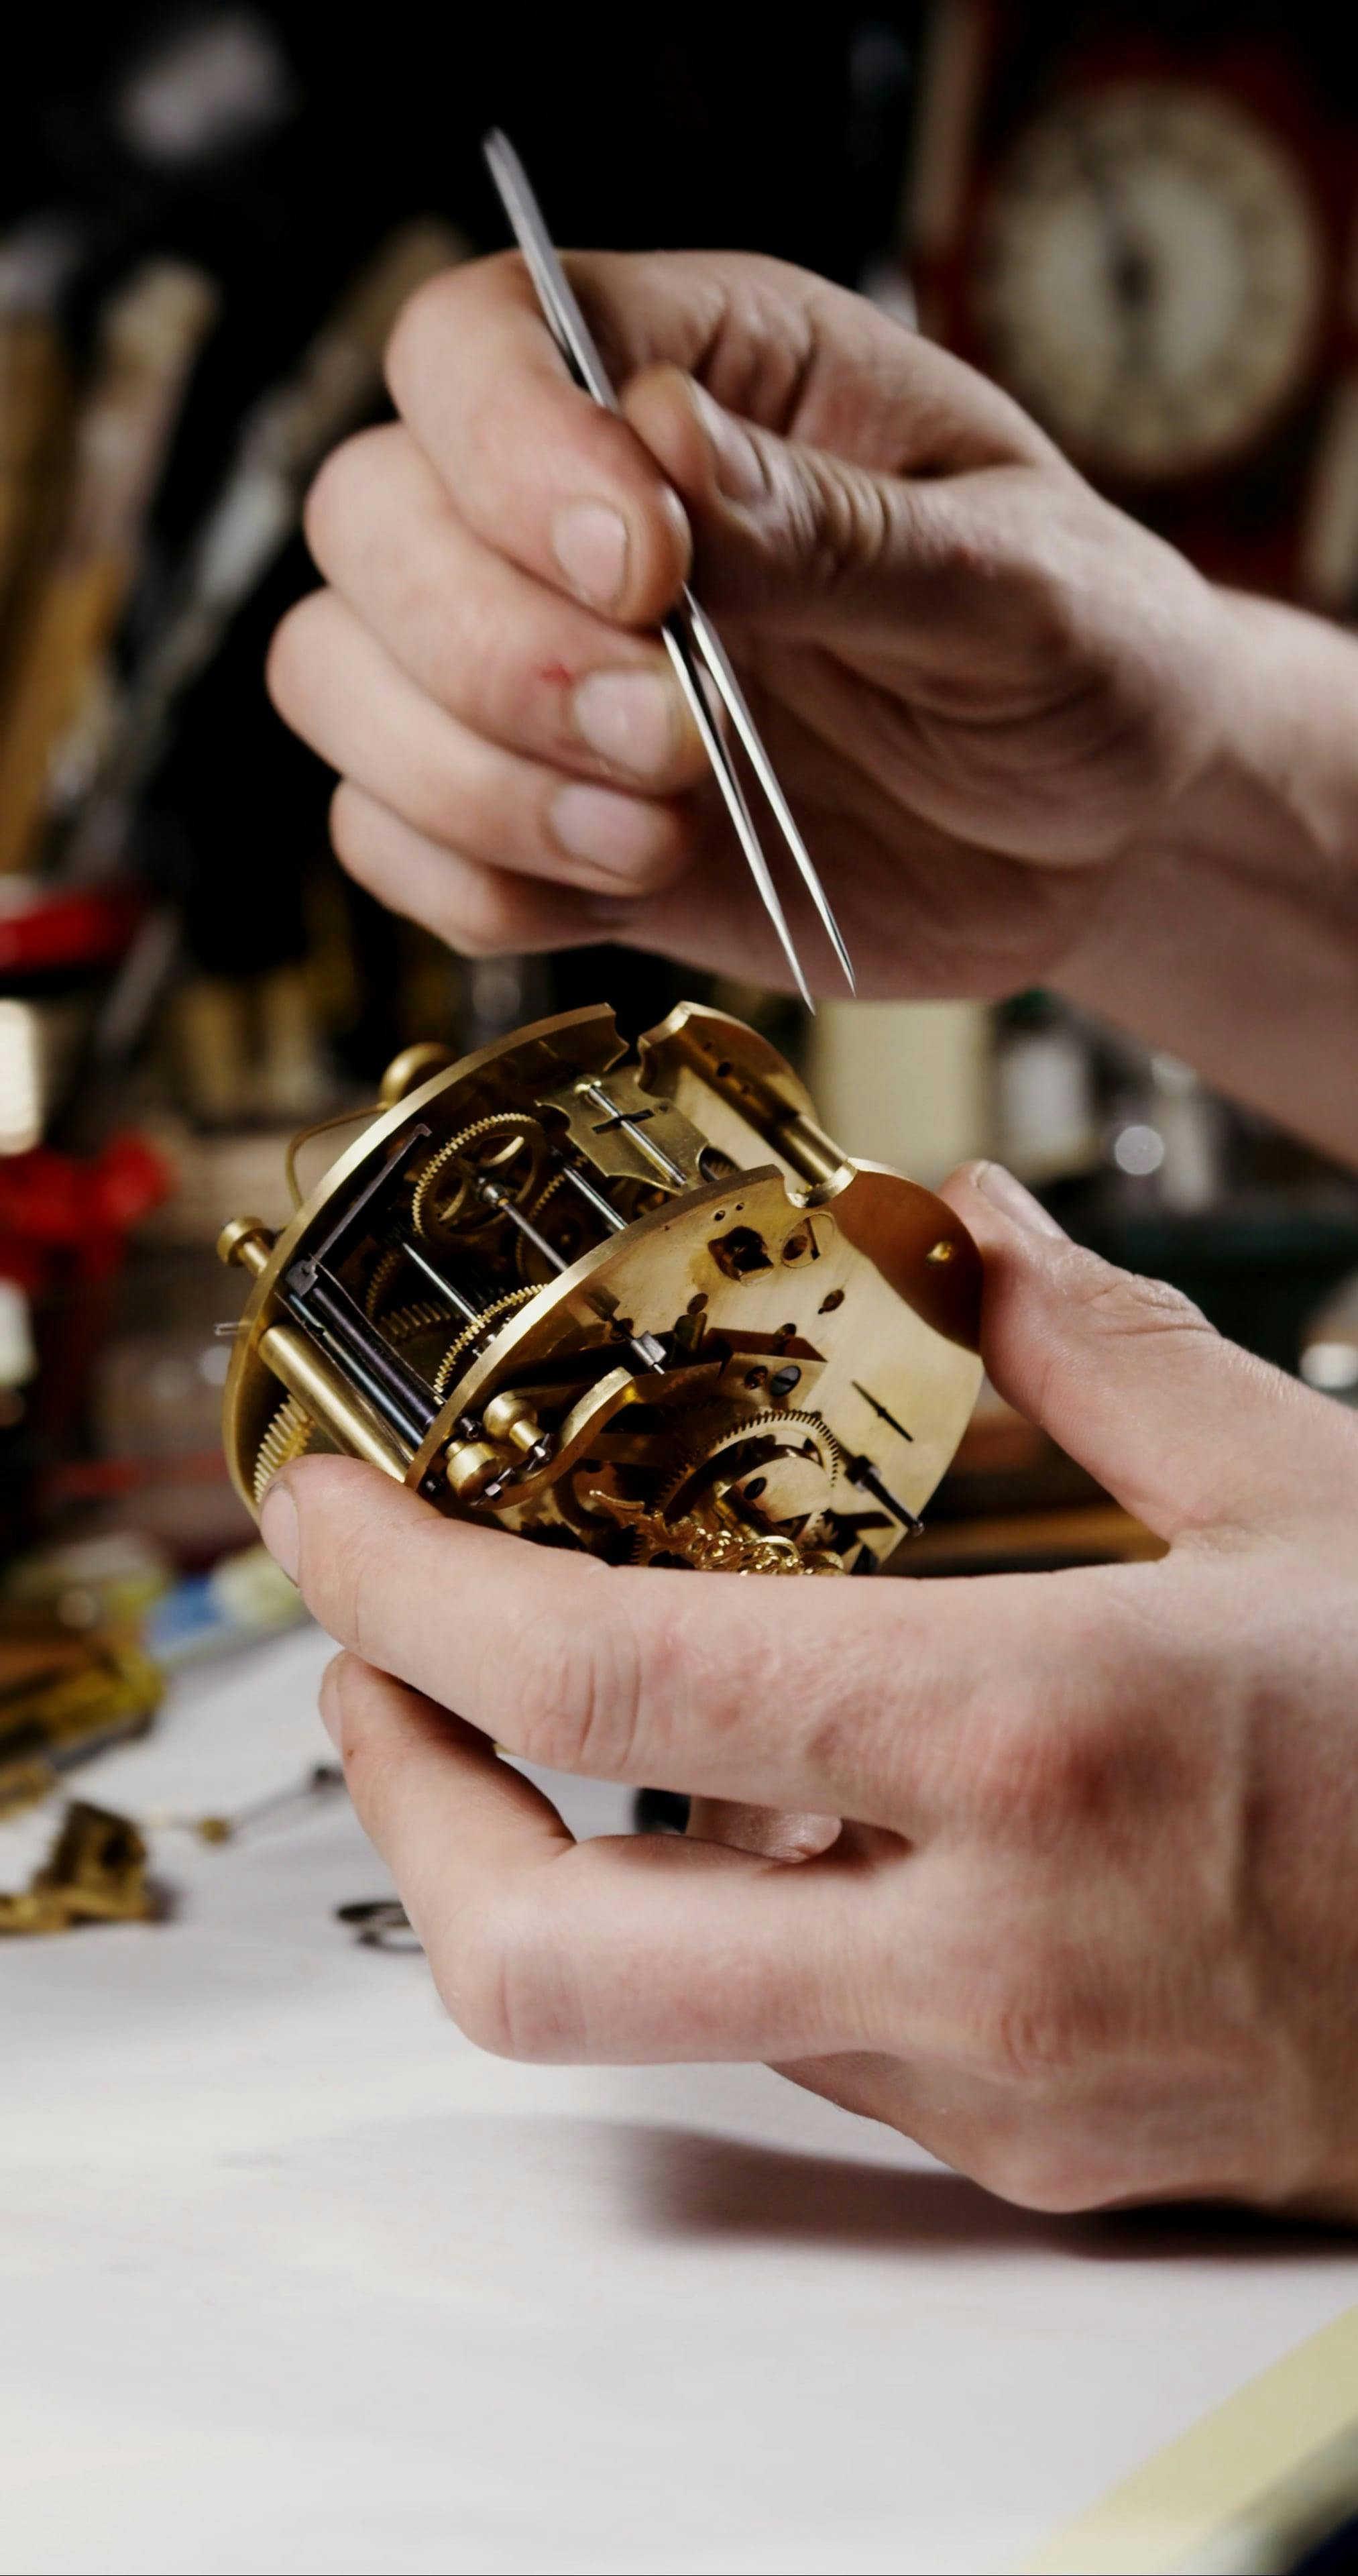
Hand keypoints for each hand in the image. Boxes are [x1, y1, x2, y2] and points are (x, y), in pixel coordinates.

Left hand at [259, 1163, 1357, 2218]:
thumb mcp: (1302, 1497)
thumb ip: (1100, 1362)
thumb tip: (979, 1248)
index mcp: (1036, 1737)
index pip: (600, 1683)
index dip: (402, 1594)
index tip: (321, 1522)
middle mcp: (989, 1947)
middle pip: (535, 1957)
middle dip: (397, 1806)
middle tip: (378, 1671)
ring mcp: (1000, 2081)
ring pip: (663, 2008)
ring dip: (571, 1859)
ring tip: (584, 1718)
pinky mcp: (1033, 2150)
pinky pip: (805, 2046)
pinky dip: (741, 1923)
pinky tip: (802, 1818)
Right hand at [266, 250, 1234, 998]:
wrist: (1095, 833)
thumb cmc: (1075, 655)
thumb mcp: (1017, 579)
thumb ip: (839, 524)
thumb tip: (664, 438)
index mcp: (699, 370)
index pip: (478, 341)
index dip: (512, 449)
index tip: (646, 571)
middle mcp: (572, 508)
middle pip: (370, 518)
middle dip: (497, 651)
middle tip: (676, 737)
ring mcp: (537, 673)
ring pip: (338, 679)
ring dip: (475, 777)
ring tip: (664, 830)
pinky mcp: (536, 822)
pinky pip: (389, 842)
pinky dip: (475, 879)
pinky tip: (625, 881)